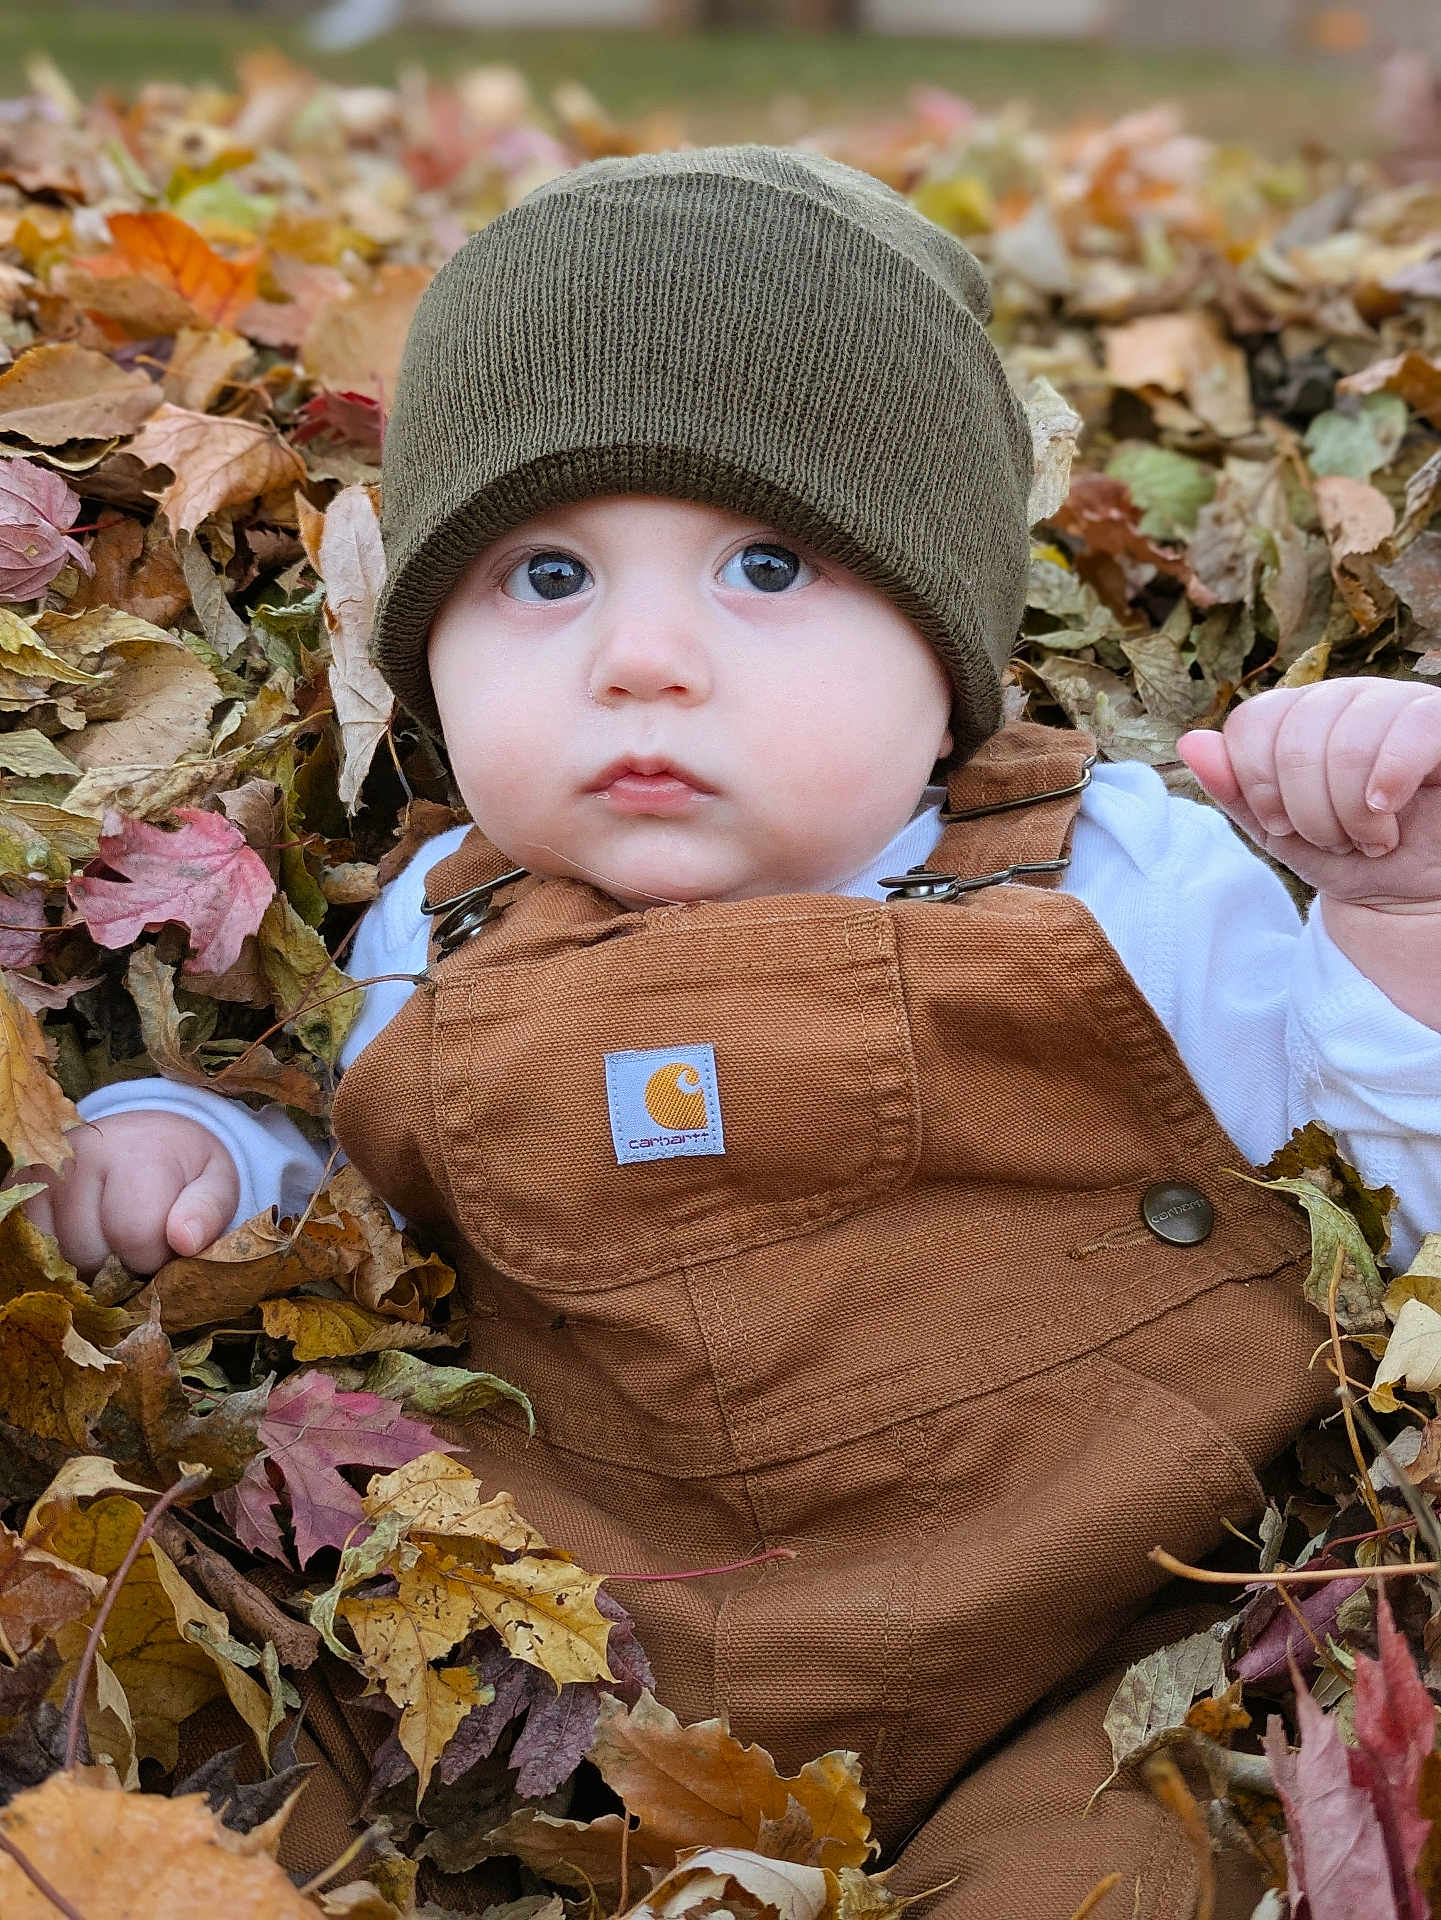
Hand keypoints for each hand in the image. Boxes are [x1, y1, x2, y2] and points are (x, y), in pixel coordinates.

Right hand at [8, 1112, 239, 1277]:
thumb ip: (209, 1212)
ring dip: (86, 1261)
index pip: (134, 1235)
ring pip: (56, 1255)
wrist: (145, 1134)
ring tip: (110, 1231)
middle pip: (89, 1252)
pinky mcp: (16, 1185)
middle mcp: (79, 1155)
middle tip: (136, 1237)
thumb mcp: (217, 1184)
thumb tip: (185, 1240)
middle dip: (118, 1262)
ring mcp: (41, 1171)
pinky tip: (84, 1230)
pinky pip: (32, 1245)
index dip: (154, 1255)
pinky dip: (59, 1252)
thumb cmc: (184, 1168)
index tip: (165, 1241)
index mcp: (136, 1152)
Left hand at [1177, 680, 1440, 909]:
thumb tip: (1190, 742)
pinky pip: (1413, 725)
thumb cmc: (1353, 857)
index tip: (1281, 826)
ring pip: (1349, 740)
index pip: (1253, 720)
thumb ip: (1238, 792)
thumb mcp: (1283, 835)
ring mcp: (1400, 704)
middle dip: (1307, 811)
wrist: (1417, 894)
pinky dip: (1391, 776)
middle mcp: (1349, 698)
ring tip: (1371, 838)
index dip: (1255, 783)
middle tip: (1336, 840)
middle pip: (1296, 737)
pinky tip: (1386, 808)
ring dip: (1350, 811)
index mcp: (1303, 717)